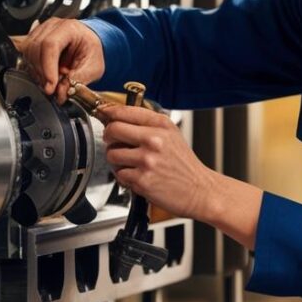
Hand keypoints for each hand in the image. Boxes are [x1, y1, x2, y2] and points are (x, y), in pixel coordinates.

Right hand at [12, 18, 104, 102]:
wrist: (88, 44)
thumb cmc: (91, 51)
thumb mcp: (94, 68)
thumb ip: (79, 80)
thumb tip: (61, 92)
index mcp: (69, 28)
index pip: (51, 45)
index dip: (48, 67)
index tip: (51, 85)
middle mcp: (52, 26)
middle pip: (36, 49)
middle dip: (42, 73)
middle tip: (52, 87)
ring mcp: (41, 31)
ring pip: (27, 53)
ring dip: (37, 72)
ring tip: (51, 80)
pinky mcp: (33, 39)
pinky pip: (25, 55)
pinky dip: (33, 68)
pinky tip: (45, 74)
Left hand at [99, 104, 216, 220]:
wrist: (198, 189)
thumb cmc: (184, 164)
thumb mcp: (171, 135)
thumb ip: (148, 124)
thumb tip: (118, 118)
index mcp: (161, 125)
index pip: (125, 111)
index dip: (109, 112)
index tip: (104, 114)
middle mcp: (154, 140)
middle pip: (113, 129)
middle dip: (109, 136)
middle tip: (114, 141)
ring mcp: (147, 160)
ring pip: (112, 153)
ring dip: (116, 160)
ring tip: (130, 163)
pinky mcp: (142, 180)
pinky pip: (119, 174)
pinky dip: (125, 177)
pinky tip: (137, 176)